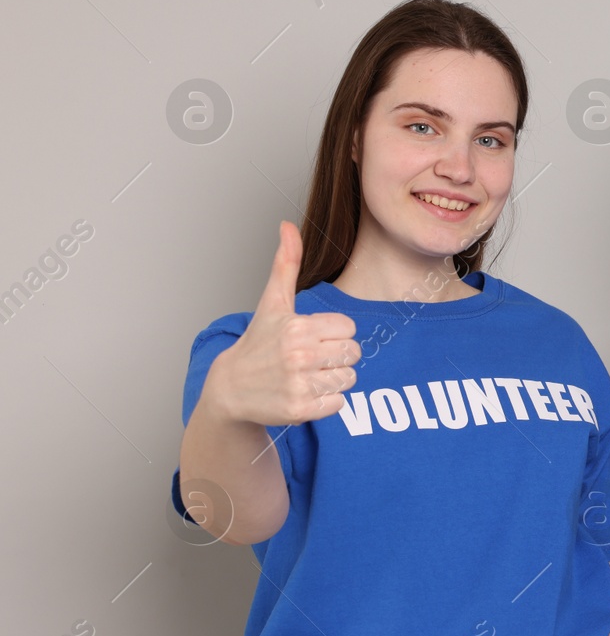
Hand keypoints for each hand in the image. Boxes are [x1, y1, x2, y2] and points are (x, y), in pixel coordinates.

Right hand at [209, 222, 359, 425]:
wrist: (230, 389)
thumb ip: (285, 263)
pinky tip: (304, 393)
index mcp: (297, 327)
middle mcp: (299, 356)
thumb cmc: (258, 342)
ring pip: (349, 378)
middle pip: (353, 354)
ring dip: (333, 378)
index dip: (334, 333)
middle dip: (336, 355)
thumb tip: (287, 225)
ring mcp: (299, 384)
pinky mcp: (301, 410)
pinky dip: (327, 401)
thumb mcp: (272, 303)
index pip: (349, 329)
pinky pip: (340, 403)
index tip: (311, 338)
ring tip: (306, 375)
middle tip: (310, 359)